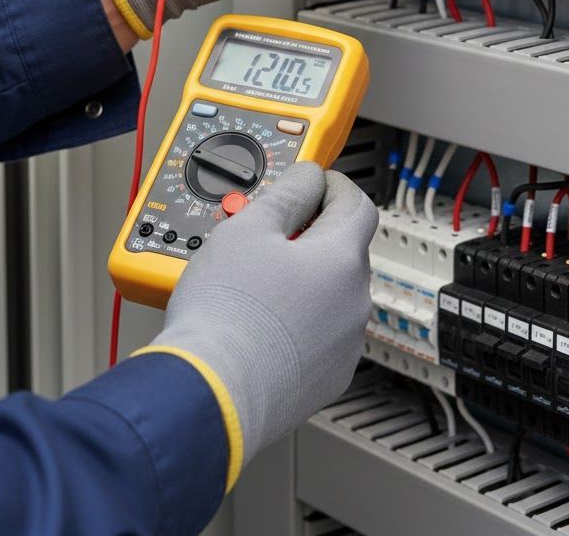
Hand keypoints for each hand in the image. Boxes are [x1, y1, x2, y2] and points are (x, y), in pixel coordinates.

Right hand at [146, 162, 377, 468]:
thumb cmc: (228, 313)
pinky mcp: (326, 378)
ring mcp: (344, 345)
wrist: (212, 392)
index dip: (333, 186)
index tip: (311, 183)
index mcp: (342, 258)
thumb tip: (308, 176)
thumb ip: (287, 193)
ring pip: (331, 295)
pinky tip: (261, 322)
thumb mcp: (249, 228)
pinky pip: (320, 334)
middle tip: (269, 232)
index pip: (356, 204)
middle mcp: (355, 302)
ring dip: (303, 280)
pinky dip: (298, 321)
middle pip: (343, 250)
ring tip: (255, 281)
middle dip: (311, 235)